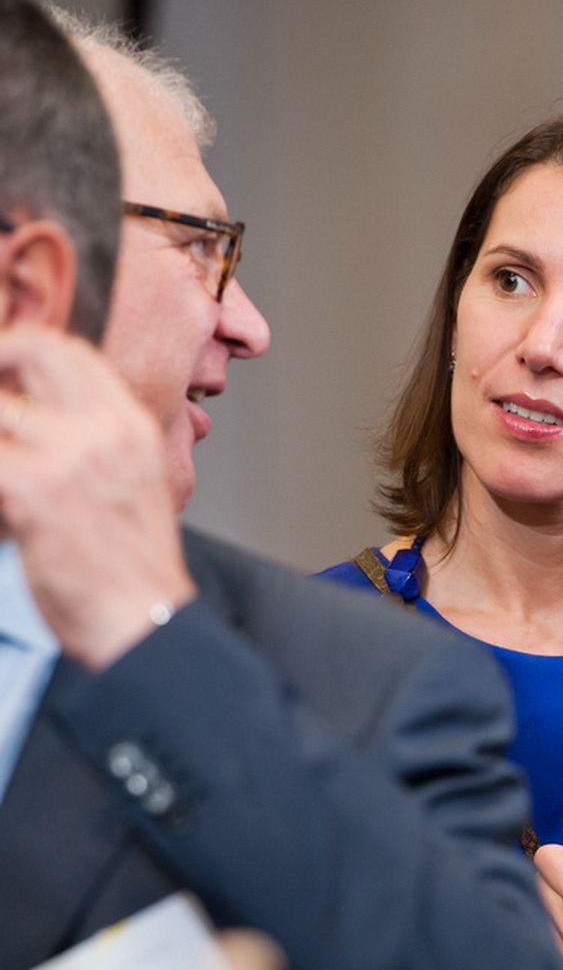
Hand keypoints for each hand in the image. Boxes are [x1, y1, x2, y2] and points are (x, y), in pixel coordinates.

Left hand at [0, 325, 194, 667]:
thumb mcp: (132, 484)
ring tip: (5, 466)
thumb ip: (93, 440)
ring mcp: (67, 458)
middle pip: (30, 352)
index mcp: (130, 426)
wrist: (141, 622)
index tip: (2, 371)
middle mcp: (104, 430)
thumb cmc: (132, 569)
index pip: (69, 350)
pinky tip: (3, 509)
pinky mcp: (32, 491)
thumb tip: (34, 416)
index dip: (21, 347)